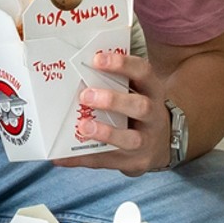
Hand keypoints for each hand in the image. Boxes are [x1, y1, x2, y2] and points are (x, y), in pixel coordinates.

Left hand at [73, 46, 173, 176]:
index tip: (97, 59)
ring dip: (105, 133)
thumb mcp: (136, 92)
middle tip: (86, 95)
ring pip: (131, 139)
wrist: (162, 145)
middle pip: (141, 106)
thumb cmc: (137, 111)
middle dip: (113, 101)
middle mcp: (154, 116)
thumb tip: (71, 72)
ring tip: (83, 127)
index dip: (123, 64)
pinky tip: (61, 157)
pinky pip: (108, 161)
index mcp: (152, 91)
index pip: (143, 72)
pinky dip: (83, 158)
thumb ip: (114, 83)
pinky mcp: (136, 163)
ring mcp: (147, 142)